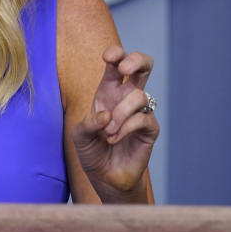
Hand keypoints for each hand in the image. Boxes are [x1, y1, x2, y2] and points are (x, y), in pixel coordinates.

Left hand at [71, 46, 158, 201]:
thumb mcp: (80, 136)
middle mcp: (126, 98)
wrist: (105, 177)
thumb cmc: (92, 151)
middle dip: (136, 60)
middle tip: (124, 69)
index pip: (117, 64)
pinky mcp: (150, 129)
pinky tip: (114, 139)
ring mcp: (140, 111)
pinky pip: (142, 118)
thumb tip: (106, 115)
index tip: (108, 57)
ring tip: (108, 131)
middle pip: (143, 66)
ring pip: (139, 95)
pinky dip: (125, 128)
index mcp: (108, 91)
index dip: (116, 54)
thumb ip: (88, 123)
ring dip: (120, 112)